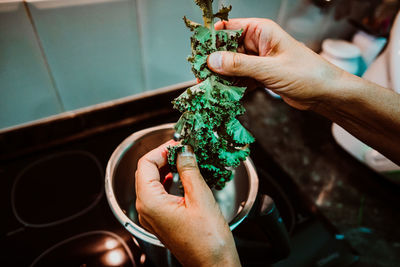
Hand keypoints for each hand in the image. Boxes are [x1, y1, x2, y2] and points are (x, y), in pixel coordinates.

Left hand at [135, 140, 240, 266]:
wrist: (213, 265)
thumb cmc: (208, 240)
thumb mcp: (200, 198)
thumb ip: (189, 170)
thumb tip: (184, 151)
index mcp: (150, 202)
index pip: (146, 164)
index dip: (161, 150)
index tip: (178, 144)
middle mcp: (145, 210)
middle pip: (146, 172)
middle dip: (163, 157)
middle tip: (183, 150)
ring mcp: (151, 217)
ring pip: (150, 183)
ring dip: (165, 168)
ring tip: (183, 160)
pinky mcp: (160, 220)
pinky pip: (157, 194)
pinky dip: (166, 181)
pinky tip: (180, 177)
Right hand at [207, 18, 344, 109]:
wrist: (326, 94)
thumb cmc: (307, 74)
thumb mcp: (270, 69)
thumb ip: (240, 65)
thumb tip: (213, 60)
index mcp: (262, 31)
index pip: (229, 28)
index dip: (212, 38)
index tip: (198, 52)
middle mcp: (258, 43)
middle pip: (227, 48)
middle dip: (214, 61)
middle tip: (200, 74)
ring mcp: (258, 60)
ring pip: (232, 65)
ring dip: (221, 76)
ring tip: (208, 86)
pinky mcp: (260, 75)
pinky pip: (240, 78)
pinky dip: (232, 85)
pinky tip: (223, 93)